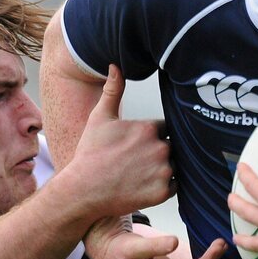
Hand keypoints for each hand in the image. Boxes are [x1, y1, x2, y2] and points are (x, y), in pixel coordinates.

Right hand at [63, 65, 174, 217]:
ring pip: (174, 165)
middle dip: (158, 151)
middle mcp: (160, 148)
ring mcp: (163, 171)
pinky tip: (144, 183)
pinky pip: (174, 185)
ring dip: (163, 167)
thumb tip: (115, 66)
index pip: (163, 128)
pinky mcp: (163, 192)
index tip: (137, 144)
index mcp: (149, 128)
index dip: (152, 135)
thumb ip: (113, 91)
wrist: (82, 190)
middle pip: (171, 146)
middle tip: (137, 160)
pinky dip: (164, 185)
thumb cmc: (90, 154)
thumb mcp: (100, 118)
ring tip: (140, 172)